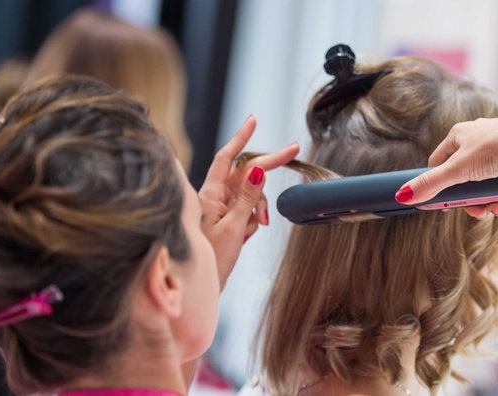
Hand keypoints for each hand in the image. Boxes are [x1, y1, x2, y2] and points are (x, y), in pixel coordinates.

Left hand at [198, 115, 299, 288]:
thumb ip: (247, 198)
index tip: (253, 120)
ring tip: (256, 227)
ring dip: (259, 206)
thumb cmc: (212, 259)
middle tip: (293, 151)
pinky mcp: (228, 217)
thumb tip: (256, 169)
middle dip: (267, 168)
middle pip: (245, 172)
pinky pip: (249, 207)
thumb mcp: (234, 227)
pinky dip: (255, 217)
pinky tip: (250, 233)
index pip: (226, 158)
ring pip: (251, 192)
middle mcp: (214, 196)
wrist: (203, 286)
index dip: (240, 138)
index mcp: (209, 194)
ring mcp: (222, 206)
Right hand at [395, 118, 497, 217]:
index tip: (445, 202)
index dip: (439, 183)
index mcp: (461, 133)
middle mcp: (481, 134)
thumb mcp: (456, 172)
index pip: (439, 160)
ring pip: (488, 180)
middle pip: (466, 175)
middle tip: (478, 212)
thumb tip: (403, 195)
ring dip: (490, 200)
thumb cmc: (493, 150)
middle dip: (472, 199)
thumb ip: (430, 184)